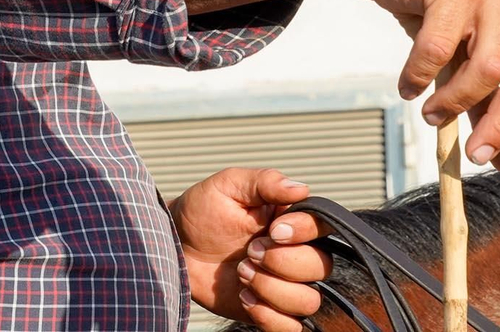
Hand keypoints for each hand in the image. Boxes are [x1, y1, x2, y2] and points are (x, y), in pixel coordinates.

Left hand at [170, 168, 330, 330]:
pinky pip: (291, 328)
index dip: (303, 232)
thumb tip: (301, 188)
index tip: (272, 230)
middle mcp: (295, 252)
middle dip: (281, 262)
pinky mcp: (270, 310)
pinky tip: (245, 298)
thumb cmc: (203, 211)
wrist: (177, 244)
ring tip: (242, 274)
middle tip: (249, 252)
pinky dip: (269, 317)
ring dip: (272, 290)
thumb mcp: (229, 185)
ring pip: (308, 300)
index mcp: (291, 219)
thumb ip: (265, 182)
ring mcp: (284, 284)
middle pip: (321, 266)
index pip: (322, 226)